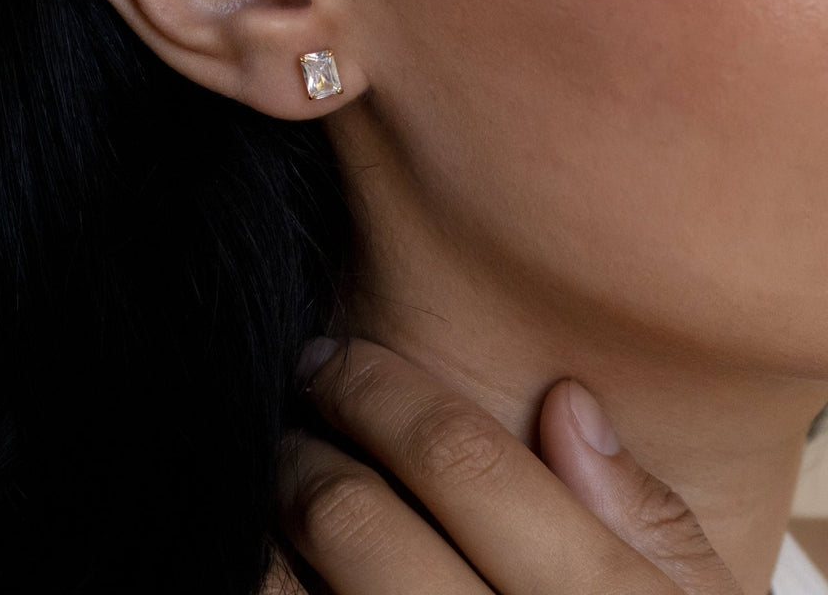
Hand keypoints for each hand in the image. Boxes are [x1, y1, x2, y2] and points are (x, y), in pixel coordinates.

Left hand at [274, 339, 742, 594]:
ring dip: (277, 522)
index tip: (339, 358)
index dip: (379, 389)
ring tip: (292, 489)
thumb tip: (565, 402)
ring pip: (289, 587)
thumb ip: (652, 520)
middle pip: (351, 517)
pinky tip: (300, 567)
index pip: (456, 459)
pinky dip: (280, 583)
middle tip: (301, 422)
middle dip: (307, 448)